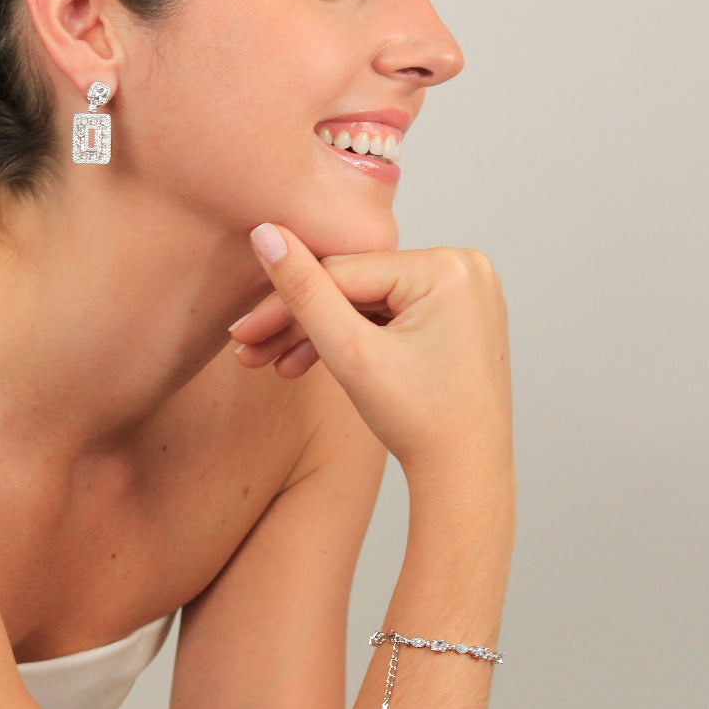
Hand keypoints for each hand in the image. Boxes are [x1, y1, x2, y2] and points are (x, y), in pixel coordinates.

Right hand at [231, 224, 511, 478]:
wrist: (466, 476)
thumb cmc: (419, 421)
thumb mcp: (350, 353)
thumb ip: (304, 291)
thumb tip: (265, 232)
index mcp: (446, 267)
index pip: (340, 273)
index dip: (283, 303)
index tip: (242, 332)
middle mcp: (464, 265)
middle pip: (354, 284)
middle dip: (300, 321)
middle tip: (249, 348)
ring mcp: (465, 287)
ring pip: (368, 299)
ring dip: (322, 330)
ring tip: (276, 364)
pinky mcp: (459, 309)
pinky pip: (391, 309)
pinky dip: (355, 333)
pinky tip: (312, 359)